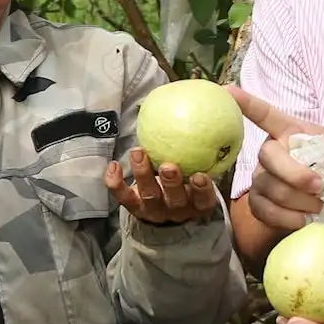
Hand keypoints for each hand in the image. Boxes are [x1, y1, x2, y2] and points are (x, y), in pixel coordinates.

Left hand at [105, 148, 221, 224]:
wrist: (164, 207)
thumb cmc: (187, 181)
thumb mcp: (200, 171)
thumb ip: (204, 152)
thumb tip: (209, 114)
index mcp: (196, 203)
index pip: (203, 200)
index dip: (203, 190)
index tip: (200, 175)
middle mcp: (177, 209)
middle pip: (175, 200)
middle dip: (171, 183)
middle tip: (168, 166)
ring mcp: (154, 209)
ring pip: (148, 195)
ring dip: (143, 174)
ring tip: (138, 153)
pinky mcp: (134, 206)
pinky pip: (123, 196)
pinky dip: (116, 182)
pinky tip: (114, 165)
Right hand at [228, 87, 323, 239]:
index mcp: (288, 132)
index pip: (265, 114)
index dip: (247, 103)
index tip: (228, 91)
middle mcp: (269, 152)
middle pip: (270, 157)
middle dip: (296, 174)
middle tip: (320, 187)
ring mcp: (260, 178)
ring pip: (271, 188)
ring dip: (299, 201)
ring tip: (319, 206)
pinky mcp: (258, 203)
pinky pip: (265, 211)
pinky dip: (288, 218)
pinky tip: (303, 220)